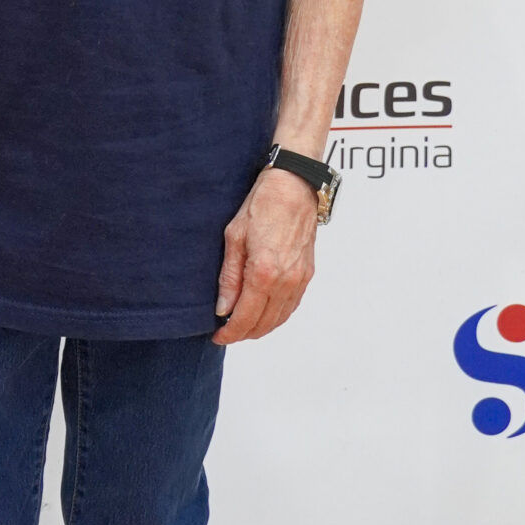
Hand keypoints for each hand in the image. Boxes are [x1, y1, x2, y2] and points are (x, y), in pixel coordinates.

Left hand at [213, 165, 317, 343]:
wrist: (294, 187)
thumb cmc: (262, 205)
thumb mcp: (233, 237)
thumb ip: (229, 277)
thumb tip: (223, 308)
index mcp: (264, 274)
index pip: (245, 318)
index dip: (230, 333)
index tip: (217, 337)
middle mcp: (286, 282)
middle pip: (264, 324)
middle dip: (243, 333)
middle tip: (225, 333)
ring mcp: (300, 279)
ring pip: (280, 319)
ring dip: (260, 327)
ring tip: (241, 325)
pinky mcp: (307, 274)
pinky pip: (292, 306)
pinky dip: (277, 316)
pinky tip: (264, 313)